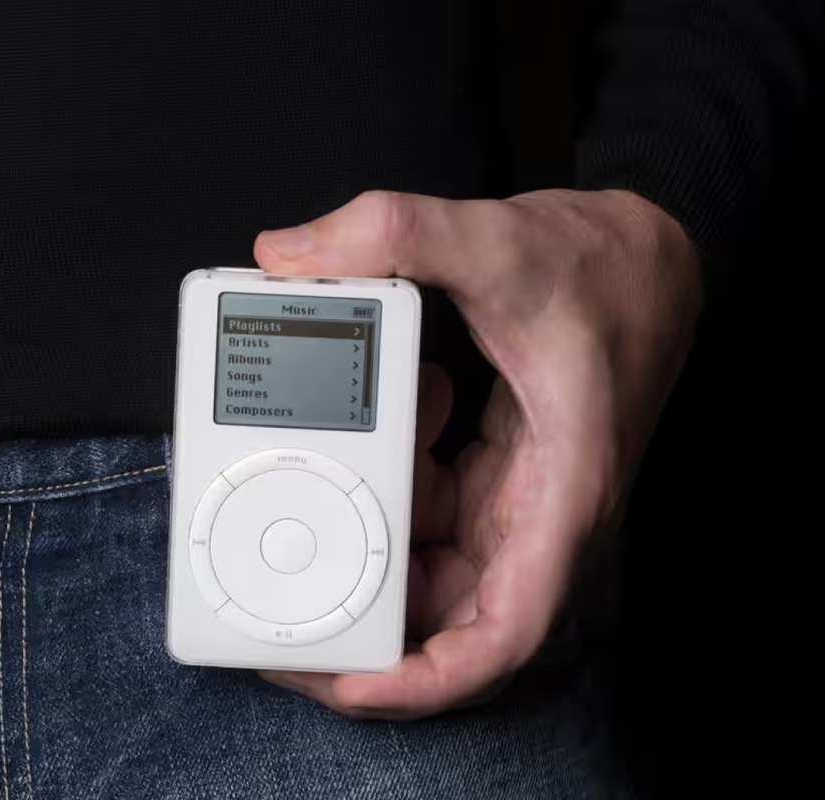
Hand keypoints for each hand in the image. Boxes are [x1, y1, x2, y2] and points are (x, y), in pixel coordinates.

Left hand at [254, 188, 700, 718]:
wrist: (652, 254)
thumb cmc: (606, 266)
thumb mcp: (500, 238)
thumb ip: (398, 231)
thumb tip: (291, 253)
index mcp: (560, 490)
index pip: (506, 630)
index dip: (429, 678)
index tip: (354, 686)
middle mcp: (538, 512)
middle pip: (449, 616)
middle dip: (367, 627)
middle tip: (280, 620)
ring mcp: (516, 498)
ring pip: (430, 562)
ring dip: (365, 547)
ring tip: (300, 515)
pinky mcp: (497, 474)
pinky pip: (427, 510)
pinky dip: (385, 484)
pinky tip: (370, 429)